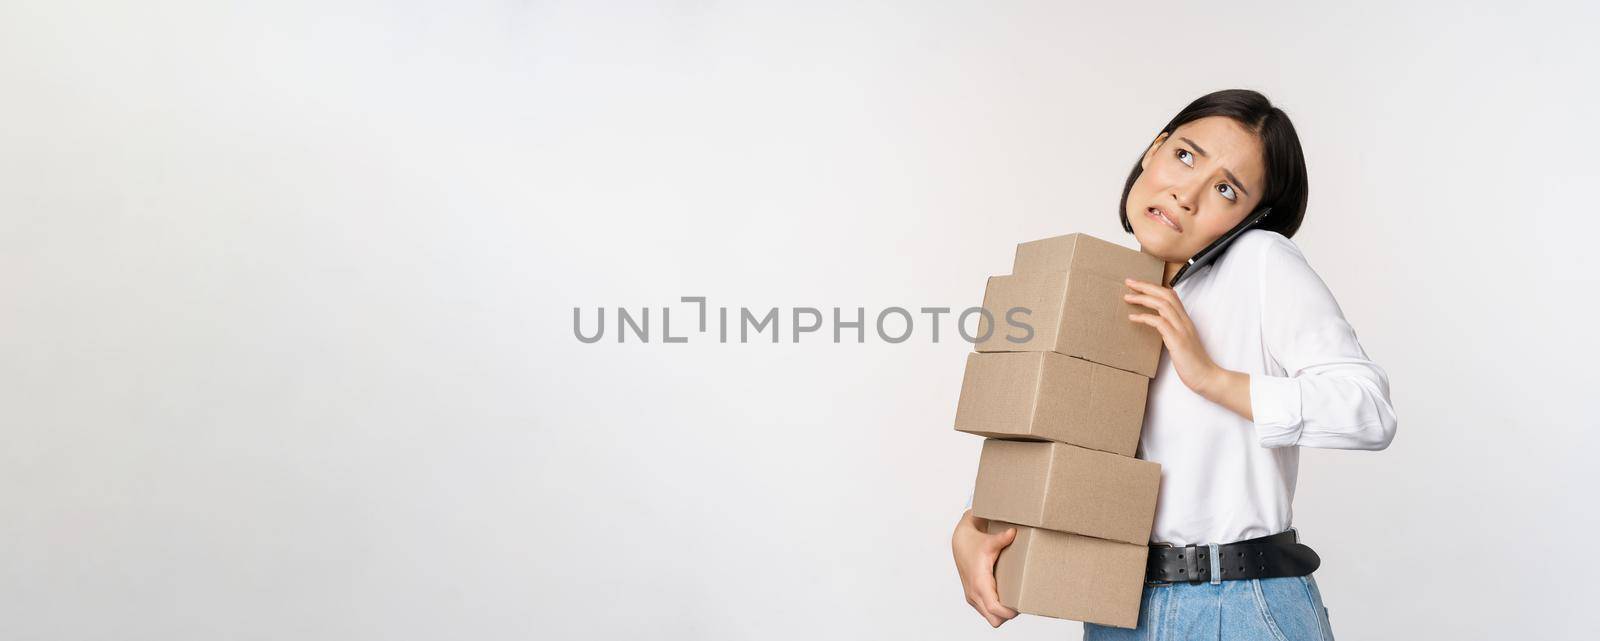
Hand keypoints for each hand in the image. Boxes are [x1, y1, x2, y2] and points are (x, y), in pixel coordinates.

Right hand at [952, 509, 1019, 626]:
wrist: (959, 542)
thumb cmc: (974, 543)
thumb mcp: (989, 541)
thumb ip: (1002, 538)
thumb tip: (1014, 532)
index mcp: (979, 583)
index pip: (994, 608)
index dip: (1009, 612)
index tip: (1021, 606)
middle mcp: (974, 594)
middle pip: (994, 620)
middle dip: (1008, 615)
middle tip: (1020, 602)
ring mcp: (972, 597)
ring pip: (991, 618)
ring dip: (1002, 613)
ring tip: (1014, 598)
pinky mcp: (973, 597)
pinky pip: (987, 611)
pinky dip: (996, 609)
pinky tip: (1005, 595)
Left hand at [1123, 277, 1223, 395]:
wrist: (1207, 377)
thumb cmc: (1193, 363)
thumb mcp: (1181, 342)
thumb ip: (1171, 331)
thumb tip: (1157, 325)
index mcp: (1185, 320)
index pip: (1171, 295)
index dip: (1154, 287)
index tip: (1138, 284)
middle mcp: (1184, 321)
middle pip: (1165, 294)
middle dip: (1146, 286)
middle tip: (1129, 282)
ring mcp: (1181, 330)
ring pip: (1163, 304)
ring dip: (1143, 298)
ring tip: (1128, 298)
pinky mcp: (1177, 341)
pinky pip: (1160, 323)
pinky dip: (1145, 317)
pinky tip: (1133, 318)